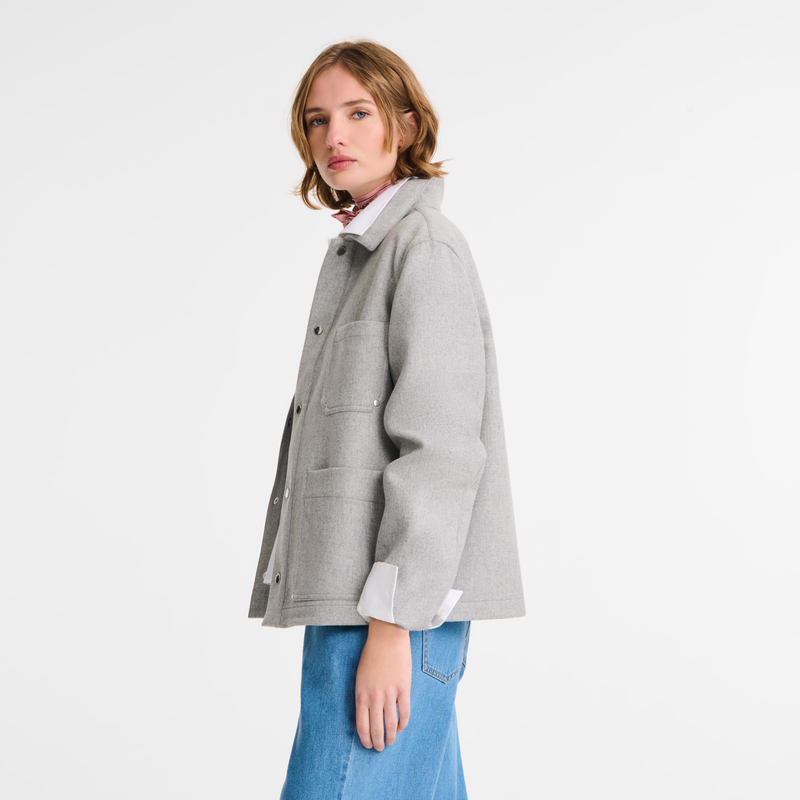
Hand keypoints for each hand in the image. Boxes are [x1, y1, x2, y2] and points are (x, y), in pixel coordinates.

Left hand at [355, 618, 411, 750]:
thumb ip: (363, 695)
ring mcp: (389, 693)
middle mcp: (374, 697)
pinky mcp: (403, 688)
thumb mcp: (360, 676)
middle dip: (377, 742)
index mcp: (361, 694)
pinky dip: (402, 724)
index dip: (365, 739)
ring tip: (390, 742)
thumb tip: (367, 713)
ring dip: (390, 737)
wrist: (386, 637)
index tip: (367, 745)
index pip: (362, 725)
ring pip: (390, 724)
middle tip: (379, 748)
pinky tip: (400, 727)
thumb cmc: (371, 654)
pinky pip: (404, 712)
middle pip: (376, 729)